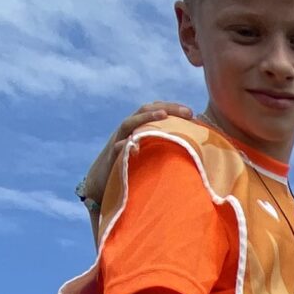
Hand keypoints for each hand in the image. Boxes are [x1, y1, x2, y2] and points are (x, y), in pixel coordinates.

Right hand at [77, 101, 199, 220]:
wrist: (100, 185)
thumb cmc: (130, 171)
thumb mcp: (149, 156)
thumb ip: (162, 148)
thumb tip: (191, 153)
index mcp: (138, 128)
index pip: (156, 110)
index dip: (173, 108)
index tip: (193, 113)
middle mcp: (127, 130)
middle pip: (145, 110)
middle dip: (167, 108)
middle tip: (189, 112)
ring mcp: (117, 141)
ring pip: (129, 123)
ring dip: (146, 117)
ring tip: (164, 115)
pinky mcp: (110, 158)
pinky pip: (117, 148)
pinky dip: (126, 145)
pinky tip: (136, 146)